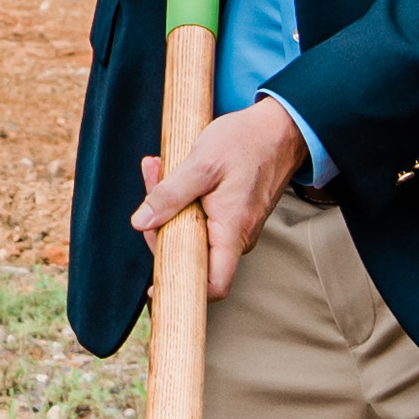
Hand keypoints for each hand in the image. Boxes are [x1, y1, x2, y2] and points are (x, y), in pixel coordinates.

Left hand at [133, 97, 313, 295]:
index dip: (183, 290)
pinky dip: (181, 199)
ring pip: (191, 233)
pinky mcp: (231, 216)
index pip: (213, 286)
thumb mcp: (202, 163)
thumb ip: (170, 195)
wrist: (278, 127)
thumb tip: (140, 223)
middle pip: (190, 256)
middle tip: (151, 178)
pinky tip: (170, 171)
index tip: (155, 288)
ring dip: (168, 206)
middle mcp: (237, 237)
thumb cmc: (247, 142)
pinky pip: (200, 219)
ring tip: (158, 168)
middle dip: (160, 224)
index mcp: (232, 232)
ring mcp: (235, 228)